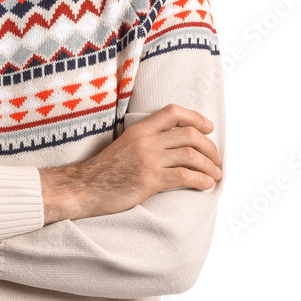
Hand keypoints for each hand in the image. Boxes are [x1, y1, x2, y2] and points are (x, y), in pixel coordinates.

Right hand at [40, 103, 223, 221]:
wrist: (83, 188)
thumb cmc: (104, 171)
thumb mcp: (125, 146)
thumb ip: (146, 142)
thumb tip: (173, 147)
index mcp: (140, 130)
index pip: (173, 112)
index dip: (195, 117)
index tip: (208, 128)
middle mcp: (146, 141)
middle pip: (189, 135)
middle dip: (210, 147)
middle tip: (217, 159)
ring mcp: (148, 160)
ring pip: (191, 156)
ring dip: (210, 166)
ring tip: (216, 175)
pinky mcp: (149, 180)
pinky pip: (184, 176)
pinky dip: (200, 180)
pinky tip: (206, 185)